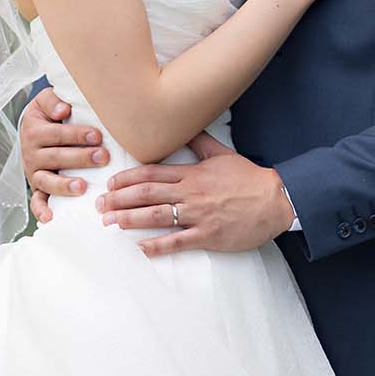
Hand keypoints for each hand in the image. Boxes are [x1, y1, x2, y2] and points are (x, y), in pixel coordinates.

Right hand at [19, 86, 108, 224]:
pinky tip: (52, 218)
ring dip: (64, 185)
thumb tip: (63, 109)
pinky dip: (41, 211)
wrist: (33, 127)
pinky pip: (36, 202)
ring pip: (47, 181)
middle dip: (80, 158)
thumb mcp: (46, 99)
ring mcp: (33, 173)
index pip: (57, 134)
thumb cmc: (48, 112)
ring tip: (83, 187)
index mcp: (34, 130)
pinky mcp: (36, 188)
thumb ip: (53, 100)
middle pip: (56, 157)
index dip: (77, 135)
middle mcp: (31, 154)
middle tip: (102, 157)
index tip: (97, 135)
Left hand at [97, 134, 295, 253]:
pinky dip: (157, 245)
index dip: (128, 178)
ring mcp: (198, 215)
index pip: (153, 173)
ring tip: (110, 222)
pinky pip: (178, 241)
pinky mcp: (208, 236)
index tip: (111, 183)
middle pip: (147, 194)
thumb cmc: (249, 178)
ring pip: (157, 216)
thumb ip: (200, 143)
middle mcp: (191, 192)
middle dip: (120, 199)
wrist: (274, 200)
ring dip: (130, 219)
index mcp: (192, 173)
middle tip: (100, 205)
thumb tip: (185, 128)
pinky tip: (140, 247)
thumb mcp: (223, 154)